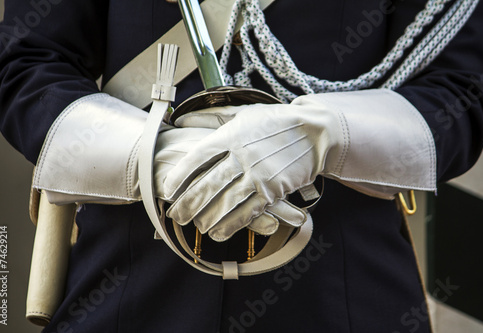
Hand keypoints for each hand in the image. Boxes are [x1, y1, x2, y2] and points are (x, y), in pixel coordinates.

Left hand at [164, 101, 334, 240]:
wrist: (315, 132)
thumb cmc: (276, 121)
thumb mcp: (243, 113)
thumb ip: (211, 117)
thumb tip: (182, 119)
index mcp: (231, 136)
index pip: (198, 157)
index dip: (180, 175)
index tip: (168, 189)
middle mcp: (241, 156)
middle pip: (207, 184)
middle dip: (188, 204)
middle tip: (176, 217)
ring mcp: (258, 175)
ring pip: (225, 202)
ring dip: (207, 218)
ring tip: (195, 227)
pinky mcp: (273, 191)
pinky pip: (247, 212)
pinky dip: (230, 225)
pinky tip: (218, 233)